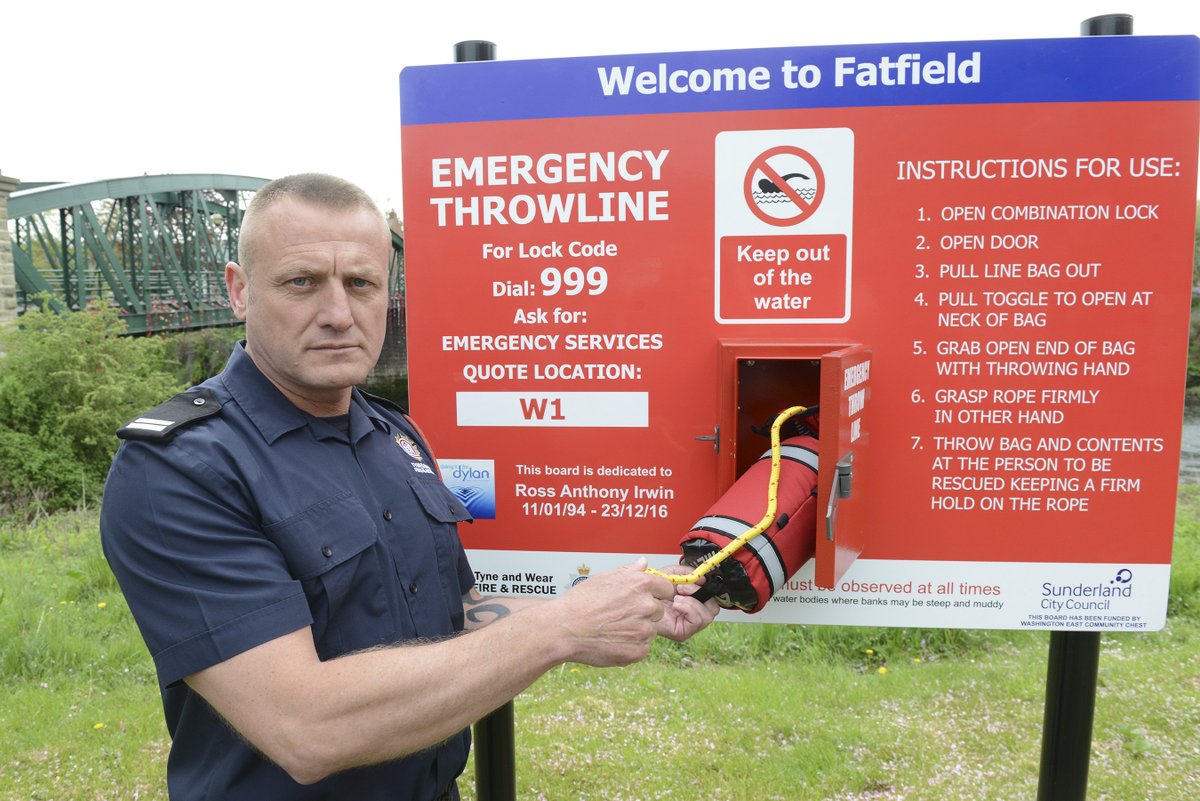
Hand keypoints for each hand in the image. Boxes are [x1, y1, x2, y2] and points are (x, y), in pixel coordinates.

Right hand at [552, 558, 673, 666]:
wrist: (564, 629)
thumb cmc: (579, 603)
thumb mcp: (604, 578)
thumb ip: (628, 571)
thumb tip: (643, 563)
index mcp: (641, 585)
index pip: (666, 588)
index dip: (656, 593)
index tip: (646, 598)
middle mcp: (647, 606)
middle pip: (657, 610)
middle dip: (644, 613)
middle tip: (620, 615)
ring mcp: (644, 630)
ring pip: (649, 630)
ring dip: (637, 631)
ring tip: (612, 628)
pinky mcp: (638, 651)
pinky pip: (642, 648)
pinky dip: (630, 647)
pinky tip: (612, 641)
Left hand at [649, 564, 718, 641]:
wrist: (637, 601)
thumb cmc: (650, 592)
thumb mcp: (671, 575)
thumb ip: (686, 572)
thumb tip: (702, 577)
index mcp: (692, 601)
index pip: (712, 598)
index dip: (708, 588)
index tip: (698, 579)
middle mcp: (693, 614)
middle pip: (714, 608)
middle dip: (699, 593)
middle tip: (682, 588)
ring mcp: (689, 625)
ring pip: (707, 615)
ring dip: (692, 601)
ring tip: (676, 597)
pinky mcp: (683, 632)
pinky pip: (697, 621)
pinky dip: (688, 608)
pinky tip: (676, 604)